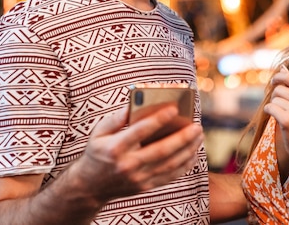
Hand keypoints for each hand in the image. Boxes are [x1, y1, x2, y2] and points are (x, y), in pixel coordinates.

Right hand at [69, 105, 203, 204]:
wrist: (89, 186)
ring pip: (169, 164)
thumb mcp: (99, 132)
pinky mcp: (146, 186)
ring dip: (188, 149)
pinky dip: (185, 164)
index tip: (174, 108)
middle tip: (197, 125)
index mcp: (115, 148)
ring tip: (199, 135)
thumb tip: (135, 102)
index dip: (158, 120)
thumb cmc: (98, 151)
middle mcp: (127, 165)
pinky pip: (170, 176)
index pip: (139, 132)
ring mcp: (138, 178)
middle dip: (182, 138)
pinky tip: (193, 152)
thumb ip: (117, 118)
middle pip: (160, 151)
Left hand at [264, 66, 288, 160]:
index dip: (279, 77)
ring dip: (274, 106)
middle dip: (275, 96)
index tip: (274, 81)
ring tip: (283, 115)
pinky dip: (269, 112)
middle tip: (281, 107)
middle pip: (279, 88)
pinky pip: (270, 108)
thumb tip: (283, 67)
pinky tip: (276, 118)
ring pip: (274, 99)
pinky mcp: (287, 119)